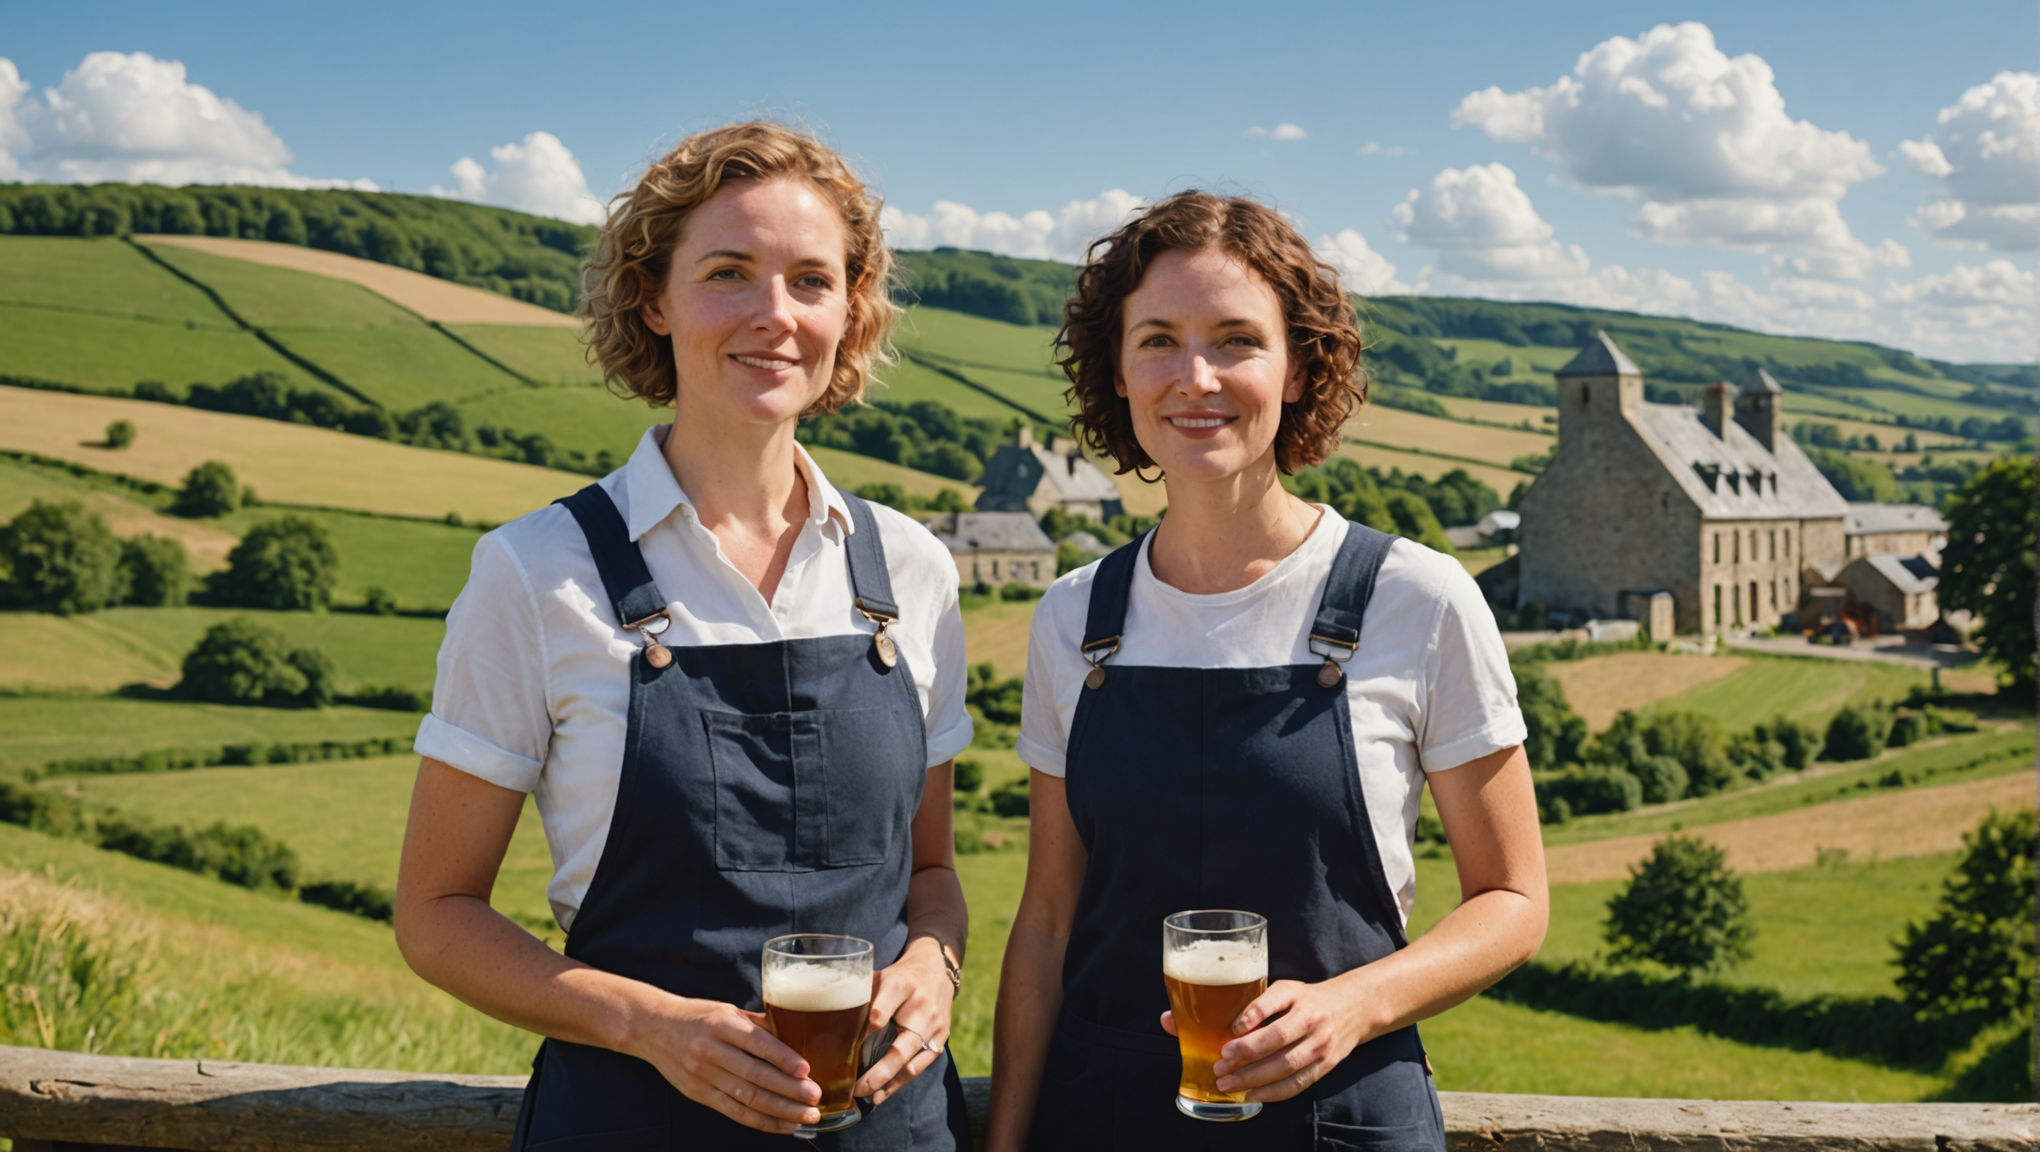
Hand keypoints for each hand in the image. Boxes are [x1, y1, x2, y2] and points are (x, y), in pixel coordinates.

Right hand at [631, 995, 823, 1133]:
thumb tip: (798, 1033)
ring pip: (748, 1098)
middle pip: (755, 1076)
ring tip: (807, 1116)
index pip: (757, 1043)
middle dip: (790, 1090)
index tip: (807, 1070)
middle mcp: (711, 1050)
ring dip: (781, 1110)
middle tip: (815, 1097)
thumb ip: (759, 1024)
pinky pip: (734, 1112)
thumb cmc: (697, 1017)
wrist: (652, 1028)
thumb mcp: (727, 1010)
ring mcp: (702, 1075)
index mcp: (721, 1024)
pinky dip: (762, 1121)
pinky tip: (784, 1125)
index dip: (783, 1058)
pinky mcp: (698, 1094)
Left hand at [855, 938, 956, 1103]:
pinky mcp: (941, 1038)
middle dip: (877, 1074)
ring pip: (911, 1063)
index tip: (845, 1051)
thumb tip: (827, 1020)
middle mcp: (920, 1007)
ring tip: (867, 1095)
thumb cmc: (898, 977)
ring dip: (888, 1084)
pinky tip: (883, 1093)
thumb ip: (859, 997)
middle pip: (899, 1049)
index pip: (879, 1014)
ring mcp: (934, 1026)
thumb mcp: (878, 978)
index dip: (862, 1035)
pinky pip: (920, 1066)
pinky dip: (900, 1082)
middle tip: (856, 1088)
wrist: (936, 969)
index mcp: (899, 986)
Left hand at [1159, 977, 1371, 1103]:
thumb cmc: (1303, 999)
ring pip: (1286, 1066)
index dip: (1252, 1015)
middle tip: (1219, 1066)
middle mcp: (1311, 1019)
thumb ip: (1242, 1004)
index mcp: (1296, 995)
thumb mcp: (1279, 990)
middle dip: (1247, 1056)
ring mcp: (1320, 1045)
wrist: (1352, 1009)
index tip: (1231, 1029)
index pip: (1273, 1002)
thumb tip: (1171, 1019)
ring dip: (1255, 1078)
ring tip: (1228, 1085)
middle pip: (1278, 1040)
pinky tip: (1250, 1095)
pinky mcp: (1324, 1067)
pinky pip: (1296, 1084)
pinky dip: (1272, 1093)